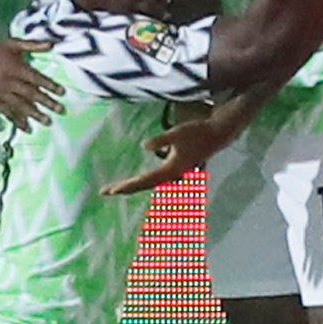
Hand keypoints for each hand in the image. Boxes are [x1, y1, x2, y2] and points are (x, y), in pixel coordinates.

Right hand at [0, 39, 63, 130]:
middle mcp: (9, 82)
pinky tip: (26, 128)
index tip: (62, 92)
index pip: (36, 78)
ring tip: (47, 121)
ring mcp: (0, 93)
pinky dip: (17, 120)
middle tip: (60, 110)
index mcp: (15, 68)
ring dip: (34, 114)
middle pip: (30, 94)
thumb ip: (32, 45)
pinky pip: (7, 112)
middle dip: (46, 102)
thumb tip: (52, 43)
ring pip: (20, 105)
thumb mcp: (12, 44)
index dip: (49, 85)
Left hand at [101, 106, 244, 196]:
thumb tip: (144, 145)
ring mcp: (175, 174)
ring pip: (150, 184)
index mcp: (170, 170)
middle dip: (125, 188)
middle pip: (144, 185)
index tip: (111, 190)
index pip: (144, 181)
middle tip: (105, 191)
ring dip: (134, 186)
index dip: (127, 186)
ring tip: (117, 188)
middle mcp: (172, 176)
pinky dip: (145, 182)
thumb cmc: (197, 132)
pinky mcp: (177, 169)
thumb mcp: (177, 133)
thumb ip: (160, 141)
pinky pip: (157, 179)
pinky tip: (139, 182)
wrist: (217, 134)